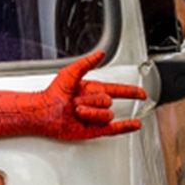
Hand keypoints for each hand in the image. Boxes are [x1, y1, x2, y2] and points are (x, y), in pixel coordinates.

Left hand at [0, 51, 145, 140]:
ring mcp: (95, 117)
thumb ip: (86, 63)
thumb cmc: (52, 93)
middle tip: (76, 102)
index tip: (141, 92)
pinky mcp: (93, 130)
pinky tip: (134, 124)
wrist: (43, 112)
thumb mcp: (69, 74)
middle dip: (93, 101)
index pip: (117, 90)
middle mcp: (95, 103)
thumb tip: (100, 54)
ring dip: (91, 113)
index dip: (130, 91)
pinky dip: (126, 127)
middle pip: (108, 102)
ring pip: (107, 115)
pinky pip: (114, 129)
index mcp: (91, 90)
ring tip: (77, 112)